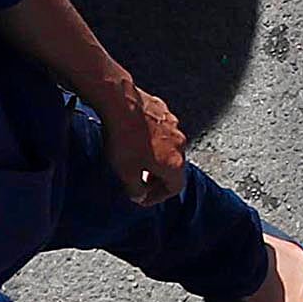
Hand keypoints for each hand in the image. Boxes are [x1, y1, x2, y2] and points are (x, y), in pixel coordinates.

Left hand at [96, 75, 186, 201]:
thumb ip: (135, 189)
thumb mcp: (125, 173)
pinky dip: (153, 138)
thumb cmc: (124, 140)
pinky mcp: (164, 111)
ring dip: (156, 156)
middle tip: (139, 179)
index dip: (157, 196)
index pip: (175, 188)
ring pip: (168, 147)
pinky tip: (135, 136)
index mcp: (175, 164)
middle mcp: (180, 145)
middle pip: (174, 168)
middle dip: (157, 177)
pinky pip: (161, 130)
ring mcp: (174, 126)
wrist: (122, 104)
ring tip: (136, 156)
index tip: (143, 197)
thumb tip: (139, 195)